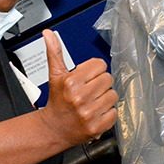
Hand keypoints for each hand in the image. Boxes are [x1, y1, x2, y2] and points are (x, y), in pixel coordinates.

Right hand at [39, 29, 117, 145]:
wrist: (53, 129)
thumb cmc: (57, 101)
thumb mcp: (55, 75)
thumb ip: (55, 53)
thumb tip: (48, 34)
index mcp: (71, 82)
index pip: (100, 65)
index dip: (94, 70)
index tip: (87, 78)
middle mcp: (80, 98)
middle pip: (108, 79)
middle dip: (100, 83)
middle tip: (90, 90)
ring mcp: (89, 113)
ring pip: (113, 95)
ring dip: (105, 98)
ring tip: (92, 102)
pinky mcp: (96, 127)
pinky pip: (114, 113)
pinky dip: (107, 114)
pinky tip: (96, 113)